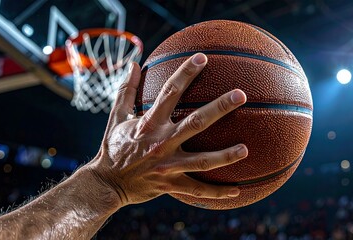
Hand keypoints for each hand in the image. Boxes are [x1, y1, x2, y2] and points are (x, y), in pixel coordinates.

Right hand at [86, 53, 247, 206]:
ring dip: (225, 156)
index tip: (202, 58)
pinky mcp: (171, 185)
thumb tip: (133, 64)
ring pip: (202, 161)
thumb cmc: (113, 148)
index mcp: (149, 124)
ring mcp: (168, 166)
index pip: (170, 93)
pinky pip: (197, 190)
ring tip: (246, 149)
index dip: (186, 74)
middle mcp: (161, 143)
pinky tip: (236, 192)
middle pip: (195, 123)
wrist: (106, 184)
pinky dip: (216, 193)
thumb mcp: (116, 118)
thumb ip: (126, 91)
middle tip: (241, 95)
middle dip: (219, 108)